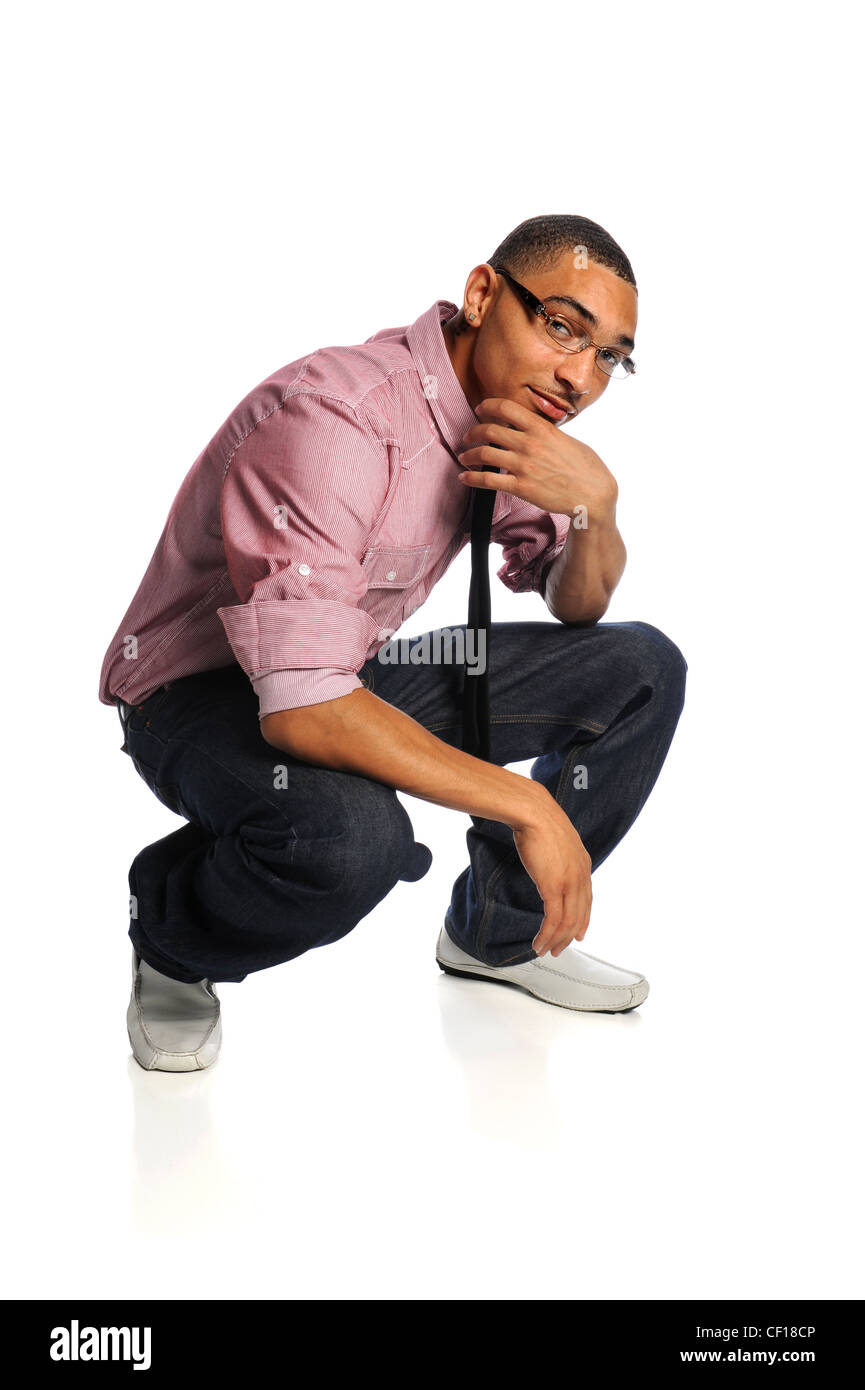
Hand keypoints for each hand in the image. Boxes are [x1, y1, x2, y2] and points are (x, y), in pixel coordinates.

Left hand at [457, 397, 616, 522]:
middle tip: (468, 436)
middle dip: (473, 432)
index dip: (487, 406)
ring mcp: (524, 465)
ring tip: (464, 457)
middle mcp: (530, 444)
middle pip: (489, 430)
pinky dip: (472, 478)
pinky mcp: (521, 487)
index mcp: (542, 428)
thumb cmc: (586, 468)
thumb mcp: (567, 440)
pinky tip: (465, 478)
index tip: (480, 409)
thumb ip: (547, 433)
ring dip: (469, 454)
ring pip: (484, 454)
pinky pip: (488, 480)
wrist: (593, 494)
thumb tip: (533, 430)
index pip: (506, 407)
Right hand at [511, 794, 592, 955]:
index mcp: (583, 863)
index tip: (577, 933)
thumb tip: (548, 860)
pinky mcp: (554, 887)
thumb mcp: (555, 839)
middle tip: (558, 949)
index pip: (587, 900)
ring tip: (545, 950)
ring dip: (556, 941)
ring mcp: (569, 882)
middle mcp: (581, 875)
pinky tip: (539, 943)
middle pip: (580, 915)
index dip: (582, 920)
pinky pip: (553, 920)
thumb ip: (557, 854)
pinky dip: (547, 935)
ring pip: (568, 923)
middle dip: (569, 936)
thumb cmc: (539, 819)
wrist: (534, 812)